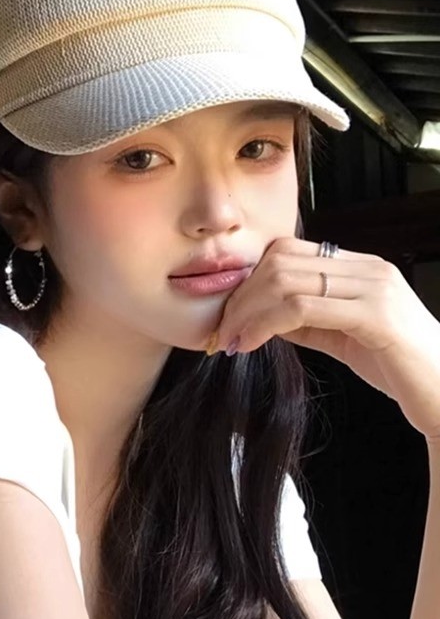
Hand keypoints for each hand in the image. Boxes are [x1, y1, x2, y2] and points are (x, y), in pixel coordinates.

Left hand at [211, 237, 439, 441]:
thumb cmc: (397, 367)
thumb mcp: (341, 336)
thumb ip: (304, 320)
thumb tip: (259, 315)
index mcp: (358, 267)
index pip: (287, 252)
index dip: (248, 279)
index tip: (228, 312)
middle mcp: (366, 268)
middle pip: (280, 263)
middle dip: (240, 297)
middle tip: (222, 330)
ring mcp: (374, 288)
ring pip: (286, 282)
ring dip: (246, 313)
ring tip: (231, 341)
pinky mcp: (376, 315)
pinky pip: (303, 309)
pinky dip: (265, 325)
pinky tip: (251, 344)